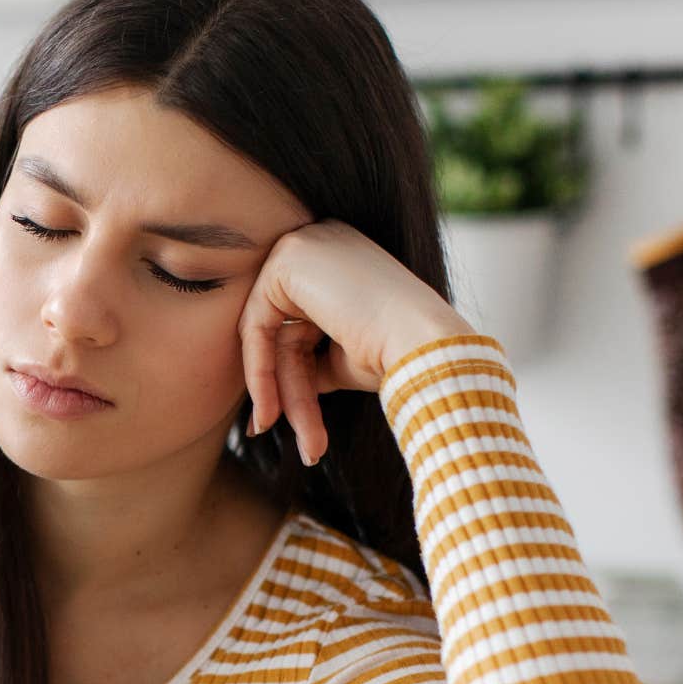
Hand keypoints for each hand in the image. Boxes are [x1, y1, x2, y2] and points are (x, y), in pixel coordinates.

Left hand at [237, 219, 474, 464]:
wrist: (425, 346)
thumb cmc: (396, 355)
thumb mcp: (341, 357)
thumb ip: (305, 358)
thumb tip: (269, 388)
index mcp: (340, 260)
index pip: (297, 322)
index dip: (286, 373)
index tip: (277, 419)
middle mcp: (321, 243)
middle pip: (281, 328)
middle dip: (283, 389)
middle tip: (280, 434)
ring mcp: (305, 244)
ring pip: (267, 332)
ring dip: (278, 392)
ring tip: (302, 441)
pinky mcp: (289, 258)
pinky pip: (257, 324)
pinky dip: (259, 371)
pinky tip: (270, 410)